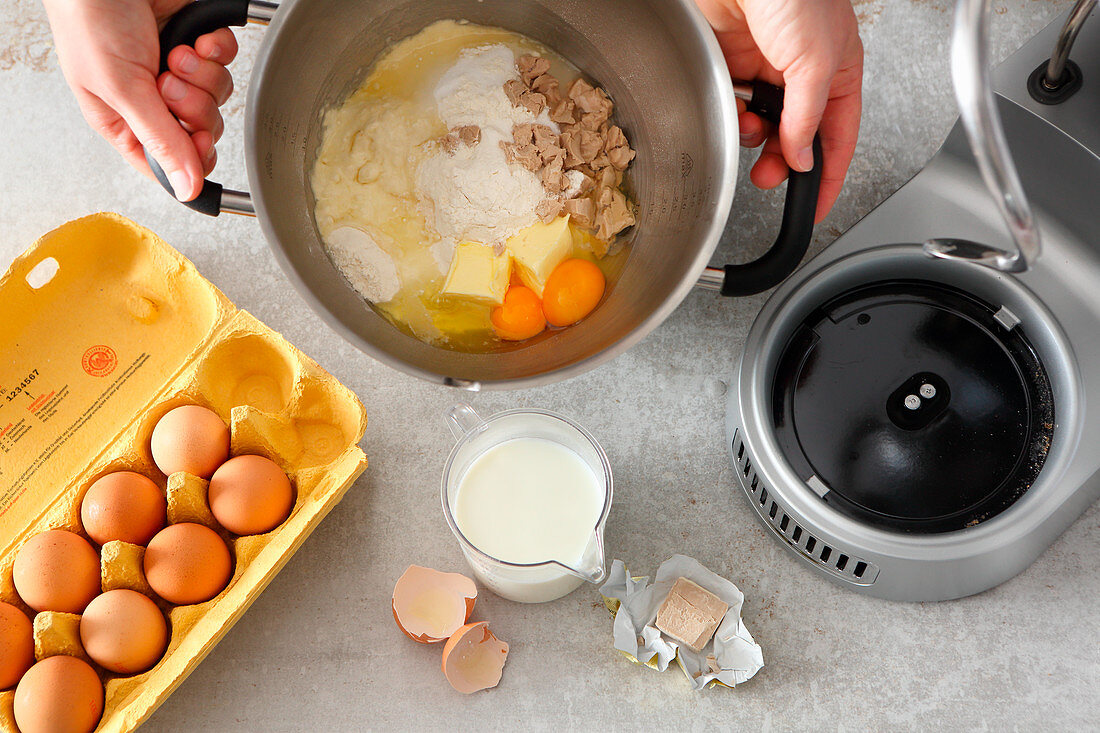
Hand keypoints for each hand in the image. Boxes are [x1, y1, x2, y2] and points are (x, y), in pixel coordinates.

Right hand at [42, 0, 237, 201]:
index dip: (191, 158)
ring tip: (175, 55)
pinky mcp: (198, 42)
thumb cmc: (89, 19)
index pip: (170, 163)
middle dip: (194, 108)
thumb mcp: (121, 89)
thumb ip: (160, 141)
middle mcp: (154, 99)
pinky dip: (216, 49)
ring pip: (218, 96)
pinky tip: (196, 39)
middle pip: (202, 132)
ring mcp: (179, 70)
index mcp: (125, 121)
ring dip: (203, 75)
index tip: (196, 141)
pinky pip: (226, 60)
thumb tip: (186, 189)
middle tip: (169, 84)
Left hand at [695, 0, 862, 221]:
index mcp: (837, 73)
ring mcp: (766, 69)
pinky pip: (734, 104)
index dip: (828, 176)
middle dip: (783, 161)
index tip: (815, 207)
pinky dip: (733, 114)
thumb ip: (811, 116)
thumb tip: (803, 157)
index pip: (839, 138)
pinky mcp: (733, 64)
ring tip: (751, 133)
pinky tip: (734, 109)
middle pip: (796, 137)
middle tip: (769, 176)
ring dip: (756, 138)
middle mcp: (803, 74)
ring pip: (763, 125)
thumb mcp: (817, 62)